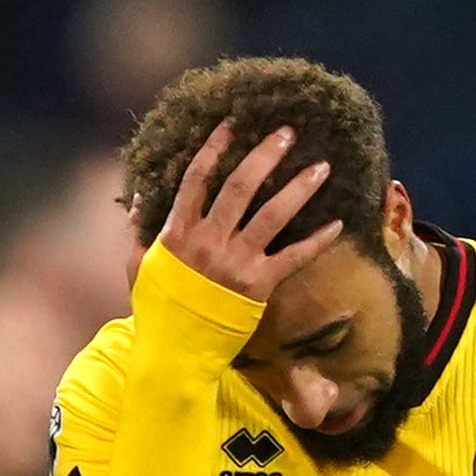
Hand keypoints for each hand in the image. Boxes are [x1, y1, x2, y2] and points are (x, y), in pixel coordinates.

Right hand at [155, 121, 346, 306]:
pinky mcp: (259, 285)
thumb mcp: (138, 266)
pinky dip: (316, 241)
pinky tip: (337, 224)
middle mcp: (209, 241)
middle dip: (266, 155)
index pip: (197, 179)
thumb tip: (138, 194)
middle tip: (288, 133)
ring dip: (299, 188)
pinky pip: (293, 258)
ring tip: (321, 167)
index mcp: (178, 232)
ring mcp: (236, 263)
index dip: (215, 147)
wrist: (175, 351)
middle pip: (241, 187)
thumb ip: (140, 228)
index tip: (233, 124)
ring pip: (272, 215)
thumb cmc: (157, 307)